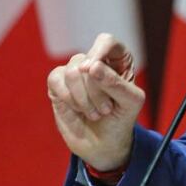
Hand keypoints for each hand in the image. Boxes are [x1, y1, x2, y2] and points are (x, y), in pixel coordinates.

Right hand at [47, 33, 144, 170]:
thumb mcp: (130, 102)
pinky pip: (55, 79)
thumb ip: (115, 82)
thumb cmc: (121, 119)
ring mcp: (75, 71)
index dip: (99, 52)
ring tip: (95, 112)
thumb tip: (91, 66)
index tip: (95, 68)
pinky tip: (78, 110)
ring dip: (84, 98)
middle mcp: (96, 61)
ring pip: (72, 71)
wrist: (103, 144)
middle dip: (96, 91)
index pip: (106, 41)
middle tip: (106, 109)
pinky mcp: (58, 83)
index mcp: (118, 60)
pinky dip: (68, 98)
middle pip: (89, 61)